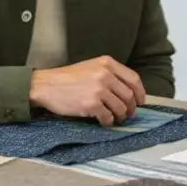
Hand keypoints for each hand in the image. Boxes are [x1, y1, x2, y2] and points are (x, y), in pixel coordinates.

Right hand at [29, 56, 145, 125]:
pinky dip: (108, 121)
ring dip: (121, 116)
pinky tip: (104, 121)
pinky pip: (108, 117)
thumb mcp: (91, 66)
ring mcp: (99, 90)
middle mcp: (105, 75)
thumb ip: (110, 74)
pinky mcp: (91, 104)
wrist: (45, 85)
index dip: (140, 92)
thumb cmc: (68, 77)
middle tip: (128, 114)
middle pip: (129, 95)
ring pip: (121, 107)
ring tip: (116, 118)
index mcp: (107, 63)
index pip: (133, 79)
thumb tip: (128, 91)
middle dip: (131, 107)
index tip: (140, 101)